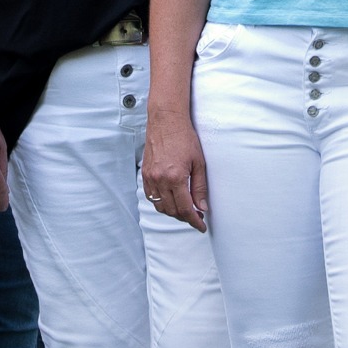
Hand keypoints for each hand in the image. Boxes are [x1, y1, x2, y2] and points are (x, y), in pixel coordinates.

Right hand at [140, 109, 210, 231]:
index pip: (185, 208)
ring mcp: (150, 177)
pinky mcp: (145, 174)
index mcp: (175, 177)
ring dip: (173, 212)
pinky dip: (161, 202)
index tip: (201, 226)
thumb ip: (199, 187)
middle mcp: (160, 180)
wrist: (166, 121)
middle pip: (172, 210)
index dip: (194, 221)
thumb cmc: (184, 138)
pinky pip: (151, 196)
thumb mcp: (198, 163)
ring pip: (160, 206)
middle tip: (197, 216)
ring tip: (185, 209)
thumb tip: (202, 206)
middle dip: (185, 217)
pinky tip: (171, 200)